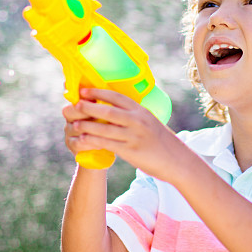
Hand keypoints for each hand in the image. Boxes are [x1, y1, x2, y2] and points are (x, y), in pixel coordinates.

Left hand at [64, 88, 189, 180]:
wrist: (177, 160)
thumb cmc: (161, 141)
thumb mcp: (149, 121)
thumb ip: (134, 116)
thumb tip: (114, 110)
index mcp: (141, 110)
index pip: (116, 96)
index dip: (98, 92)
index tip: (84, 91)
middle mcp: (137, 120)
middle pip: (107, 110)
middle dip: (88, 107)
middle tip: (74, 105)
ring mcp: (134, 136)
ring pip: (104, 128)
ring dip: (86, 125)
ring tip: (74, 124)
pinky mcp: (130, 151)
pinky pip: (107, 144)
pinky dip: (93, 141)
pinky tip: (83, 140)